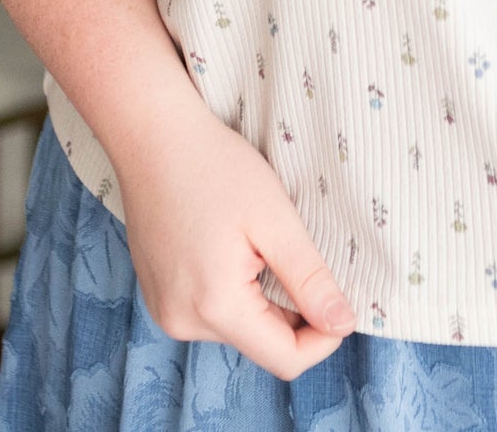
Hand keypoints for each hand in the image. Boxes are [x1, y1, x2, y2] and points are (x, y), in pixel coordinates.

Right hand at [112, 95, 356, 377]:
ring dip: (262, 298)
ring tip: (256, 242)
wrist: (153, 137)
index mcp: (216, 307)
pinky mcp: (159, 297)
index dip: (324, 336)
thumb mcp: (275, 219)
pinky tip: (230, 245)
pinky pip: (212, 311)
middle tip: (297, 252)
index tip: (340, 298)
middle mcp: (183, 323)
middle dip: (292, 311)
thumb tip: (343, 325)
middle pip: (262, 343)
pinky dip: (234, 289)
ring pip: (238, 327)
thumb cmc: (215, 167)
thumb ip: (309, 279)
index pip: (285, 359)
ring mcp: (166, 311)